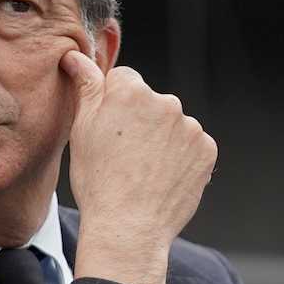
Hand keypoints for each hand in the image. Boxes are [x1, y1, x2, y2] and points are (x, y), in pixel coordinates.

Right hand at [61, 50, 216, 283]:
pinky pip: (192, 146)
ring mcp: (190, 127)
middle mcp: (166, 102)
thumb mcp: (82, 130)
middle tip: (125, 155)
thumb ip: (85, 86)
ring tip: (144, 170)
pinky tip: (163, 177)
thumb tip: (76, 56)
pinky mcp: (207, 150)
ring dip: (162, 139)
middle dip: (140, 121)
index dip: (113, 106)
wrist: (129, 228)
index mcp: (131, 91)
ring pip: (173, 125)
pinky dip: (181, 158)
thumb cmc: (99, 182)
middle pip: (151, 102)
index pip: (123, 80)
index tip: (110, 132)